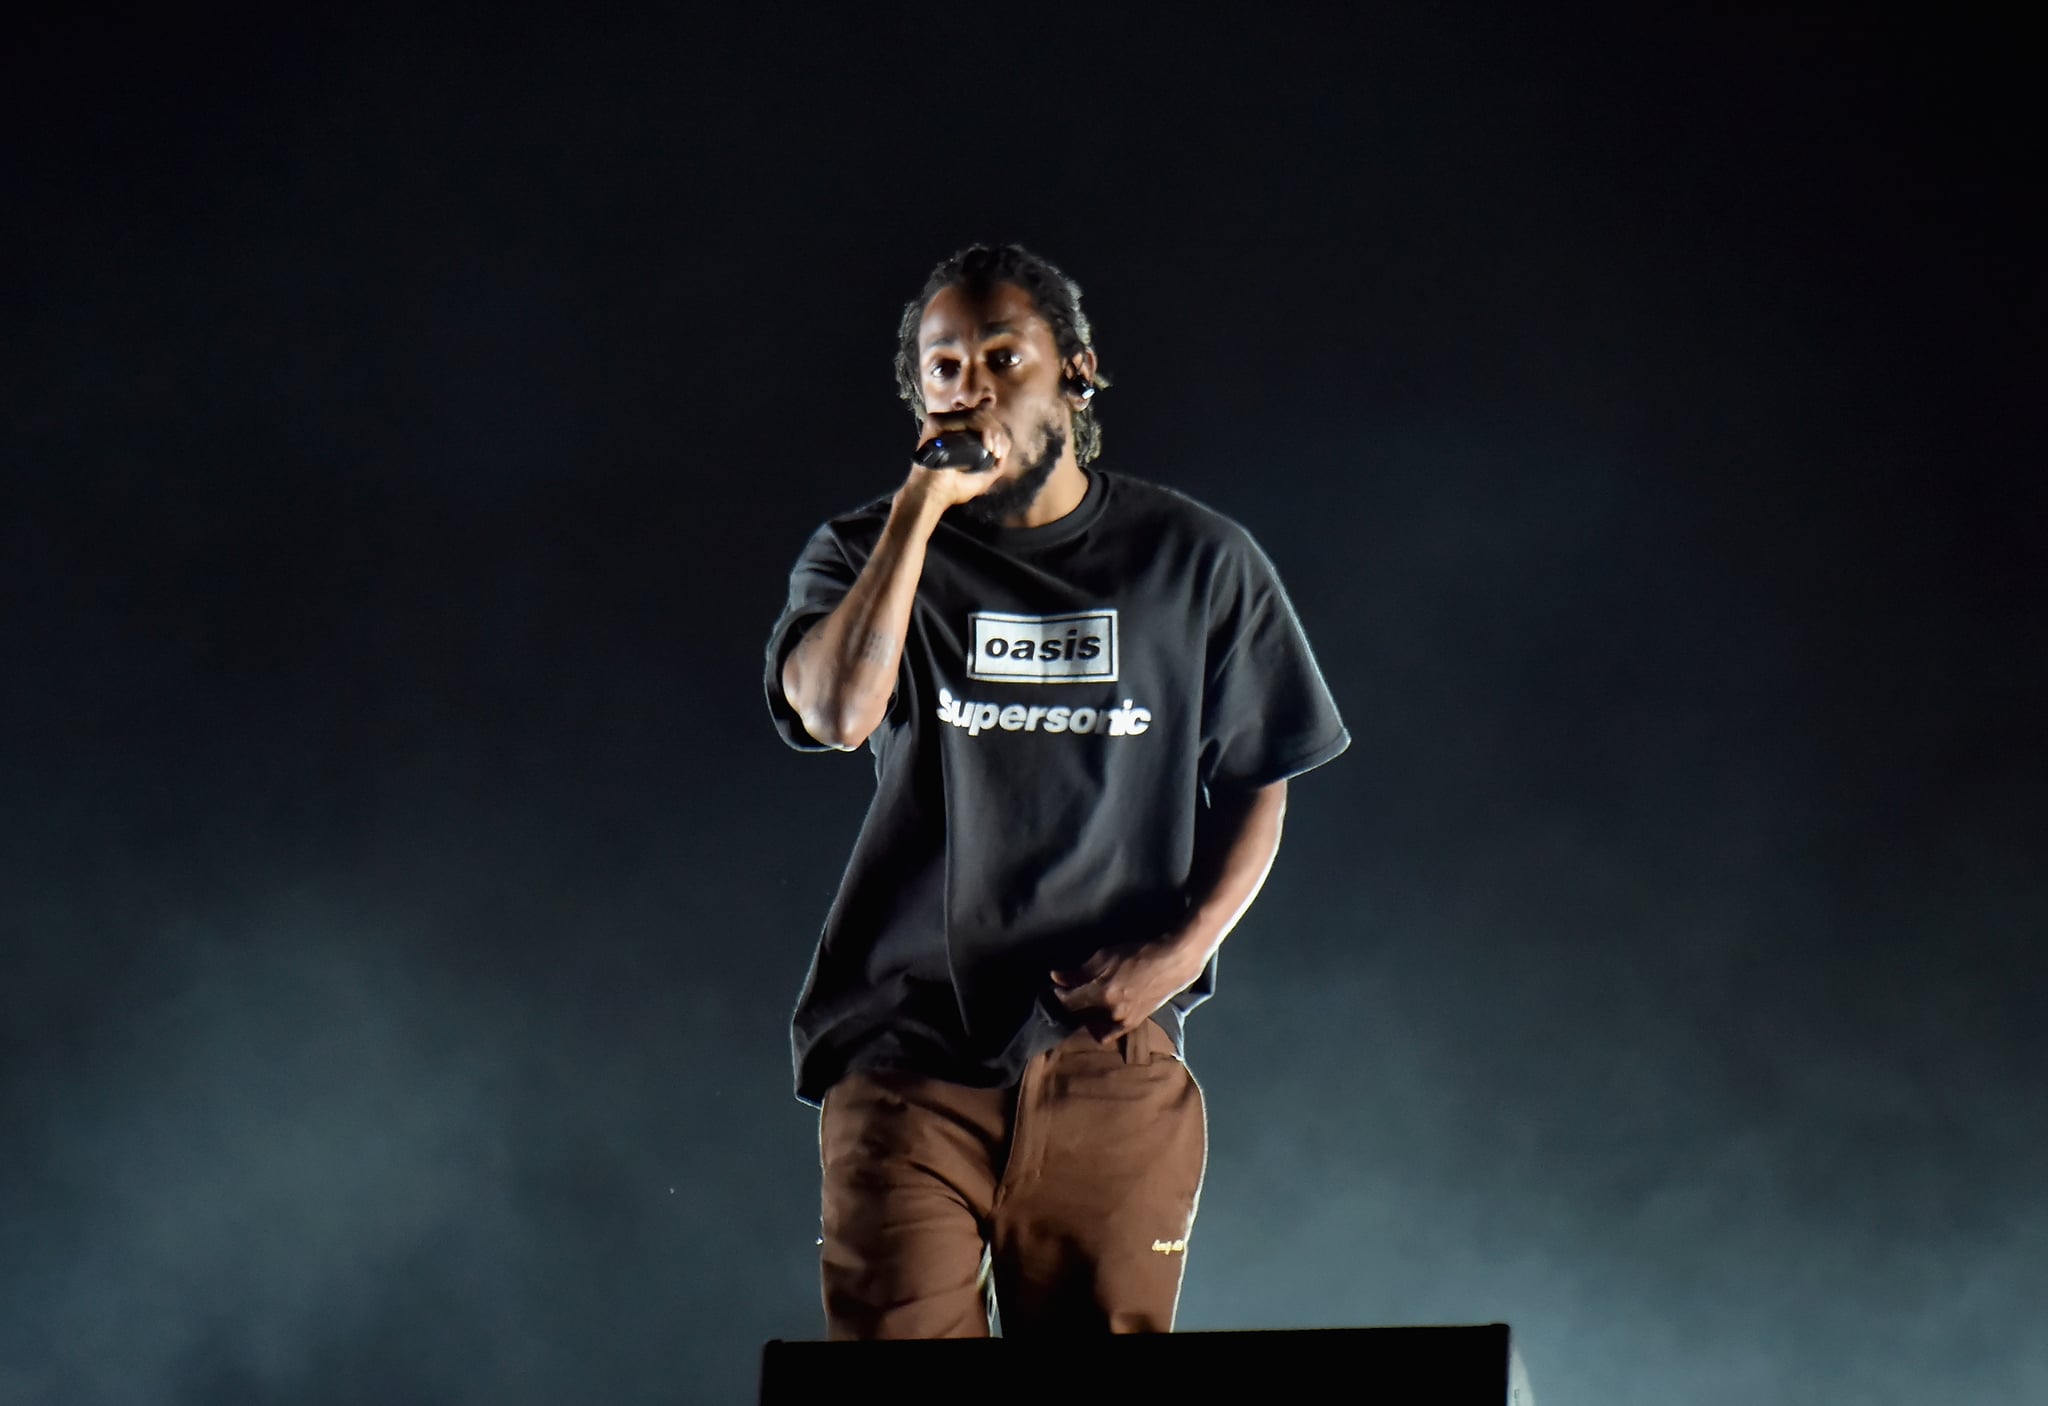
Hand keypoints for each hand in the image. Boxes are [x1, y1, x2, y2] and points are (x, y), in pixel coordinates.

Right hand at [901, 410, 1013, 511]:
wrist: (934, 495)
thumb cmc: (954, 488)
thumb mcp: (983, 476)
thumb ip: (996, 462)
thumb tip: (1006, 444)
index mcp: (959, 433)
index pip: (984, 420)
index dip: (997, 431)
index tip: (1000, 453)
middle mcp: (951, 424)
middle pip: (983, 415)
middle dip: (998, 433)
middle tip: (999, 453)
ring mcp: (943, 422)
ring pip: (978, 415)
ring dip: (993, 432)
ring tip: (994, 451)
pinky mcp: (937, 422)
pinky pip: (969, 418)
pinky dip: (983, 430)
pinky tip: (987, 447)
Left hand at [1050, 936, 1208, 1043]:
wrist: (1171, 963)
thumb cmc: (1138, 954)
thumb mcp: (1105, 956)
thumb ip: (1079, 971)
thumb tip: (1056, 978)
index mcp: (1103, 993)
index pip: (1070, 1001)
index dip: (1060, 993)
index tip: (1058, 985)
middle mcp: (1111, 1012)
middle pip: (1080, 1014)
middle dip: (1072, 1004)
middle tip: (1071, 992)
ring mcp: (1123, 1021)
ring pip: (1094, 1026)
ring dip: (1085, 1017)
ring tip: (1085, 1004)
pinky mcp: (1133, 1024)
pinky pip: (1110, 1033)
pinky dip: (1101, 1027)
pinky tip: (1100, 1015)